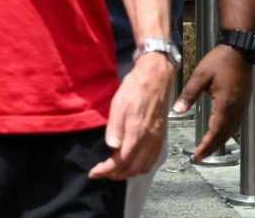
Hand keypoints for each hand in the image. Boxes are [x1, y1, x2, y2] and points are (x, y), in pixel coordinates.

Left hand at [91, 53, 175, 179]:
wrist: (155, 80)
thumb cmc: (134, 90)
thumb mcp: (118, 105)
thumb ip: (116, 127)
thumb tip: (112, 146)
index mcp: (137, 133)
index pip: (121, 161)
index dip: (106, 170)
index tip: (94, 173)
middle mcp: (149, 141)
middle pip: (133, 168)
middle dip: (116, 175)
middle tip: (101, 173)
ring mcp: (157, 140)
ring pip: (144, 167)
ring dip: (129, 173)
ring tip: (114, 171)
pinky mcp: (161, 137)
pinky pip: (152, 160)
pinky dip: (141, 167)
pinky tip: (132, 163)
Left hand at [174, 44, 251, 159]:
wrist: (240, 51)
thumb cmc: (220, 61)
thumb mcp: (200, 76)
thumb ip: (189, 95)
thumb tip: (178, 110)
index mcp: (225, 104)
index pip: (215, 132)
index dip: (206, 146)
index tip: (197, 156)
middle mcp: (236, 109)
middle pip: (224, 135)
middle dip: (212, 148)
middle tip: (200, 157)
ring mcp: (241, 107)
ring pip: (231, 131)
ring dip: (219, 141)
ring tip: (207, 148)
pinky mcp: (242, 102)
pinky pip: (234, 123)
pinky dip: (225, 132)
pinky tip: (218, 132)